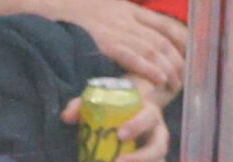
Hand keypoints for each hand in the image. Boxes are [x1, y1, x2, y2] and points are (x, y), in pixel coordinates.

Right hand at [33, 0, 189, 93]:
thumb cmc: (64, 10)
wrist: (43, 5)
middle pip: (162, 37)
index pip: (162, 23)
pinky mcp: (104, 41)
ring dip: (167, 66)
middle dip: (177, 58)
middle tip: (184, 75)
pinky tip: (159, 78)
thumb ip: (109, 15)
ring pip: (152, 47)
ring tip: (176, 82)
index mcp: (125, 8)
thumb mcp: (96, 6)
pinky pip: (132, 55)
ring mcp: (115, 28)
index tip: (189, 52)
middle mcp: (125, 17)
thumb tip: (114, 28)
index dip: (180, 38)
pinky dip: (148, 67)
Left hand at [60, 82, 173, 160]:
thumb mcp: (98, 103)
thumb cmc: (111, 110)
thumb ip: (80, 106)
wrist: (126, 116)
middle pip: (158, 147)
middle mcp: (156, 134)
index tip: (120, 134)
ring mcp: (155, 154)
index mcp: (148, 113)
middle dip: (141, 157)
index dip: (137, 125)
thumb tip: (67, 116)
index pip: (149, 116)